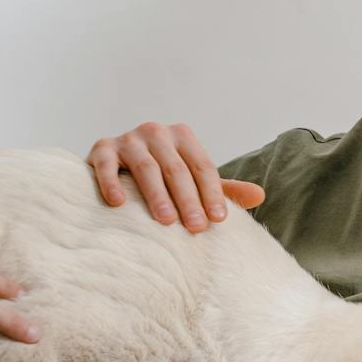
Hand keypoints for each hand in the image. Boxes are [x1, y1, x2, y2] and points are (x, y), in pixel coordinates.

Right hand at [86, 121, 263, 231]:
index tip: (219, 220)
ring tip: (166, 221)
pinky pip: (105, 164)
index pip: (202, 166)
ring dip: (157, 195)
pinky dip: (111, 182)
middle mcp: (156, 132)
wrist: (114, 165)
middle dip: (188, 200)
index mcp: (182, 137)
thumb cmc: (160, 176)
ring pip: (146, 167)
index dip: (212, 193)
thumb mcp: (191, 179)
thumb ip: (222, 188)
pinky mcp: (102, 148)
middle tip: (195, 228)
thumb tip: (260, 195)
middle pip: (176, 169)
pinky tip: (118, 203)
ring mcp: (128, 139)